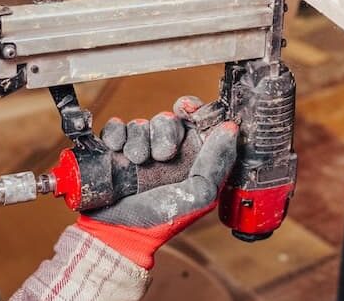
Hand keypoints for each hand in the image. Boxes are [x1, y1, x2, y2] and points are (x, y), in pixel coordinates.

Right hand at [75, 98, 237, 268]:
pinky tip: (118, 150)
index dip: (193, 109)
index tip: (186, 109)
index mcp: (190, 160)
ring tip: (137, 161)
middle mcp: (165, 153)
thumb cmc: (160, 221)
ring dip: (139, 139)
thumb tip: (229, 129)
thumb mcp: (200, 195)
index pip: (195, 121)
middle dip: (165, 132)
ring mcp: (138, 151)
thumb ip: (217, 162)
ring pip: (141, 123)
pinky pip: (117, 127)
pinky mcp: (114, 151)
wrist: (117, 233)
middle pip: (167, 119)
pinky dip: (116, 135)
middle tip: (162, 155)